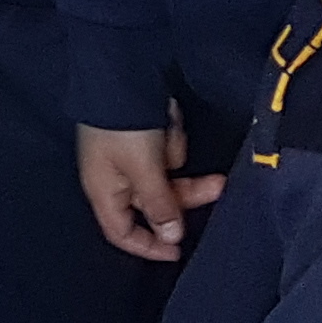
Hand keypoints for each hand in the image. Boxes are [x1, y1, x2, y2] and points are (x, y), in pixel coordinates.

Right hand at [77, 109, 223, 261]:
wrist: (118, 72)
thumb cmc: (124, 128)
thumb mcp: (143, 169)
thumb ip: (159, 205)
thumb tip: (170, 238)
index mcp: (104, 191)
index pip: (122, 233)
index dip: (148, 247)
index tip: (178, 250)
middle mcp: (116, 178)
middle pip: (152, 204)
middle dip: (184, 195)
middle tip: (217, 186)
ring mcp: (129, 156)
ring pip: (165, 176)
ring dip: (176, 159)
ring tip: (174, 133)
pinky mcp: (142, 138)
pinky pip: (165, 151)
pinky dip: (170, 138)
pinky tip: (167, 122)